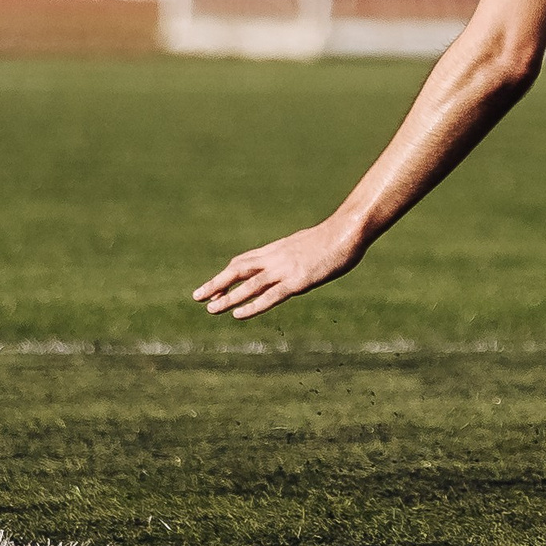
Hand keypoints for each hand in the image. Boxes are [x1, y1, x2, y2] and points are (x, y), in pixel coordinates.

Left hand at [194, 220, 364, 320]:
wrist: (349, 231)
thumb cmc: (337, 235)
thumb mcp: (311, 242)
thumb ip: (300, 251)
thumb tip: (301, 255)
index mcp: (279, 248)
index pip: (246, 260)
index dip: (228, 274)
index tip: (215, 285)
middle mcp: (276, 258)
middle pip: (238, 270)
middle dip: (217, 284)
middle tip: (197, 297)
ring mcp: (285, 269)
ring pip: (248, 285)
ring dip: (227, 297)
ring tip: (210, 309)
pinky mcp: (296, 281)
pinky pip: (269, 296)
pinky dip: (251, 306)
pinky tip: (237, 314)